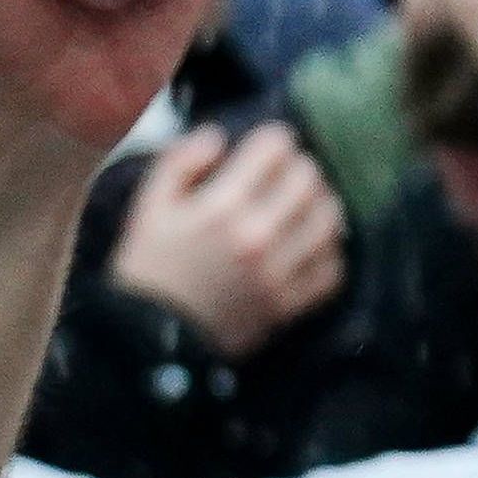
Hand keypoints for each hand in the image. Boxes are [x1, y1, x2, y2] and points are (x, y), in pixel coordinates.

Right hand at [105, 121, 345, 356]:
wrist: (147, 340)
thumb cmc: (146, 268)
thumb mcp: (148, 208)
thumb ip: (179, 163)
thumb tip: (218, 137)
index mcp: (221, 207)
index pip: (274, 149)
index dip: (273, 140)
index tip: (268, 146)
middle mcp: (257, 236)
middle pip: (308, 179)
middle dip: (299, 168)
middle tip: (286, 174)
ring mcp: (277, 272)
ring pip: (329, 220)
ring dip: (320, 204)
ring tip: (305, 205)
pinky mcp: (287, 304)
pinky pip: (331, 270)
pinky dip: (328, 252)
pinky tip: (312, 246)